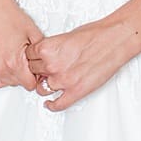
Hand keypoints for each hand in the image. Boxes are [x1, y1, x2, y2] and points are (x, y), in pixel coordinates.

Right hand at [0, 0, 44, 90]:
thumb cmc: (10, 15)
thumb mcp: (34, 33)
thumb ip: (41, 53)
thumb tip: (46, 64)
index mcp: (14, 62)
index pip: (30, 84)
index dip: (35, 75)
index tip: (35, 66)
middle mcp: (0, 67)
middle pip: (19, 84)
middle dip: (25, 74)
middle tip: (25, 58)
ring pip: (6, 82)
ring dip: (13, 75)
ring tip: (15, 58)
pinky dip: (0, 75)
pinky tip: (5, 64)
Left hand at [23, 17, 140, 110]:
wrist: (113, 40)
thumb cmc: (94, 34)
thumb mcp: (64, 36)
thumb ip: (51, 48)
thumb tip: (45, 56)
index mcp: (47, 49)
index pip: (27, 56)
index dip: (31, 57)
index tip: (35, 59)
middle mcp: (52, 65)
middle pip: (32, 72)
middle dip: (37, 70)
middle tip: (44, 68)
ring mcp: (63, 80)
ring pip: (41, 89)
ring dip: (44, 85)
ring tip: (49, 81)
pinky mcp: (76, 91)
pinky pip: (58, 104)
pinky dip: (52, 106)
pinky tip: (50, 103)